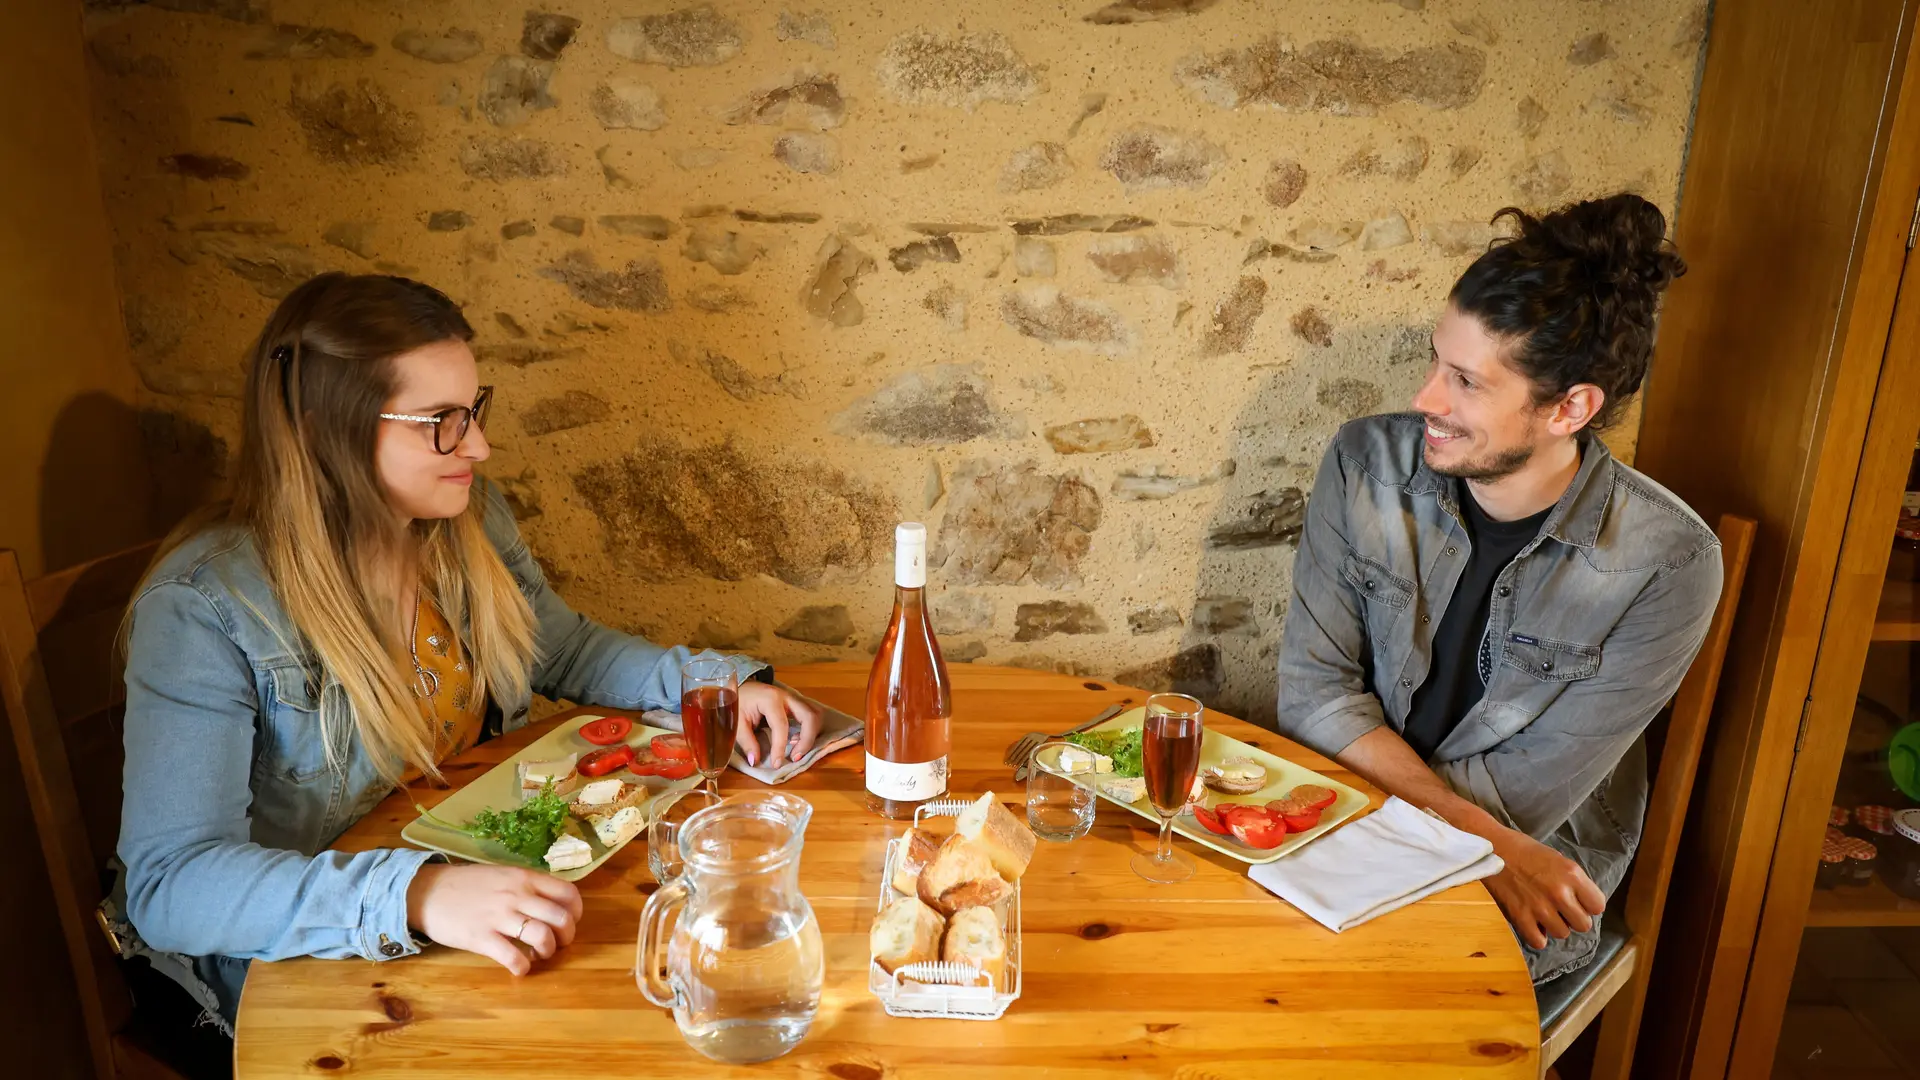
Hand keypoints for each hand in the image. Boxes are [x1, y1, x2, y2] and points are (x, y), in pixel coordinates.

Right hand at [405, 863, 581, 975]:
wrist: (427, 891)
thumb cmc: (466, 885)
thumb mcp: (502, 875)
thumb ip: (526, 886)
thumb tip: (551, 903)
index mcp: (524, 878)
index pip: (568, 893)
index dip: (576, 912)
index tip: (569, 922)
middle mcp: (517, 895)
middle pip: (561, 918)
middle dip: (566, 936)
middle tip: (557, 944)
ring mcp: (499, 917)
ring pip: (542, 936)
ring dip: (547, 951)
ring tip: (538, 954)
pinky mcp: (481, 938)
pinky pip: (513, 957)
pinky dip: (522, 967)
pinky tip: (519, 968)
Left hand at [735, 682, 821, 765]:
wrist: (742, 685)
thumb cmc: (739, 701)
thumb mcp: (737, 721)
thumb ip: (747, 741)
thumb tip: (755, 761)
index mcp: (771, 699)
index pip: (781, 726)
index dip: (780, 747)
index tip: (776, 764)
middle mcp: (787, 697)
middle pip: (810, 717)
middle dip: (807, 740)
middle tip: (795, 757)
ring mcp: (794, 699)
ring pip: (815, 716)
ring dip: (810, 735)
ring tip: (796, 750)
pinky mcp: (796, 704)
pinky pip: (810, 717)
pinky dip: (809, 731)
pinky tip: (795, 741)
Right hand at [1483, 830, 1606, 949]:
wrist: (1492, 847)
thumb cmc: (1525, 850)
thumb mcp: (1558, 859)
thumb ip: (1573, 882)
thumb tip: (1582, 904)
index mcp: (1572, 875)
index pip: (1598, 906)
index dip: (1589, 905)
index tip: (1578, 901)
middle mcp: (1559, 893)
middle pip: (1583, 924)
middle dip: (1573, 918)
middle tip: (1561, 909)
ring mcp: (1539, 907)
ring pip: (1562, 933)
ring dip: (1555, 926)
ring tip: (1544, 913)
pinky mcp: (1520, 916)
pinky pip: (1539, 941)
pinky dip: (1537, 935)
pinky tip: (1533, 924)